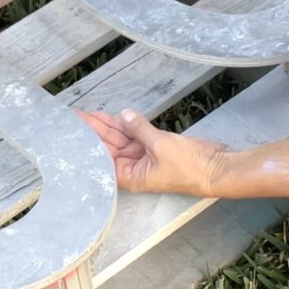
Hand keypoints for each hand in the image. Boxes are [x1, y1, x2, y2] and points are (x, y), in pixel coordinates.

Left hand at [77, 108, 224, 196]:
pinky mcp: (154, 145)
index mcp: (129, 175)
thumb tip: (124, 115)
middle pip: (108, 146)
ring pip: (120, 138)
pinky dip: (125, 124)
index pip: (101, 157)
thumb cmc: (187, 167)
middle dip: (93, 132)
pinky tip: (111, 115)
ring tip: (86, 113)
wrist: (213, 167)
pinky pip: (135, 133)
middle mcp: (132, 166)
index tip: (74, 131)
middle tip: (75, 117)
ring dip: (107, 126)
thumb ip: (139, 129)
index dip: (88, 142)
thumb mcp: (160, 146)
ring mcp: (143, 155)